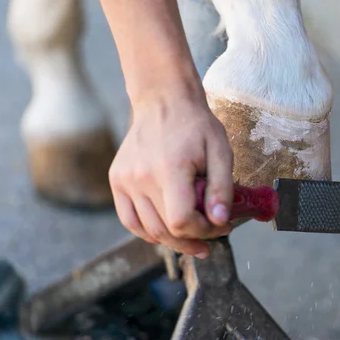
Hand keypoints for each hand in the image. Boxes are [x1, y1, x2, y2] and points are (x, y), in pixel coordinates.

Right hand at [109, 86, 233, 257]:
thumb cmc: (196, 125)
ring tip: (192, 236)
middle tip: (211, 236)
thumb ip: (222, 188)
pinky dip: (148, 232)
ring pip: (147, 230)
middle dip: (192, 238)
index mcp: (169, 169)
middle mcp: (141, 177)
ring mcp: (125, 180)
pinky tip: (166, 232)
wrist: (163, 100)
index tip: (220, 225)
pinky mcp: (117, 180)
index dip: (203, 231)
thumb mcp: (220, 151)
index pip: (181, 221)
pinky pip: (129, 219)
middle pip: (165, 230)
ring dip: (172, 240)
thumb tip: (220, 221)